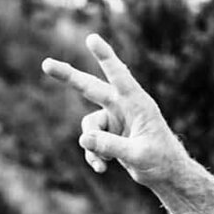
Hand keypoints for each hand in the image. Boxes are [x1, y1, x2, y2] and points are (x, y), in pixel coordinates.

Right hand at [41, 34, 186, 186]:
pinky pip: (91, 141)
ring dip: (91, 145)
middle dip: (68, 76)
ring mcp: (115, 118)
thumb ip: (111, 147)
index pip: (119, 76)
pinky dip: (93, 154)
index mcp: (138, 103)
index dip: (105, 57)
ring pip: (89, 125)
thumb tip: (83, 139)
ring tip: (102, 164)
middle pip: (90, 87)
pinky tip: (101, 169)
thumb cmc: (161, 161)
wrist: (167, 175)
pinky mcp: (109, 133)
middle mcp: (123, 106)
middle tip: (46, 64)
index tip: (92, 38)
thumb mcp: (137, 155)